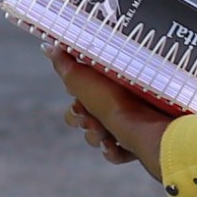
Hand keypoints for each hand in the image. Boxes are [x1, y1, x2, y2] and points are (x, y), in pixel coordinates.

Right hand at [49, 50, 173, 183]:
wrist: (149, 130)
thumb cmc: (117, 103)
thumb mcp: (84, 79)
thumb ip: (63, 64)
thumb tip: (47, 44)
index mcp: (107, 84)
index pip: (79, 95)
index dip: (76, 103)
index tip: (80, 104)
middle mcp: (120, 101)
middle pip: (86, 118)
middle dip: (84, 122)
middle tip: (93, 120)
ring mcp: (131, 122)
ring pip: (98, 136)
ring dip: (97, 137)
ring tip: (106, 134)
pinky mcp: (140, 142)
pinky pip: (117, 151)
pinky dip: (114, 151)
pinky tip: (115, 146)